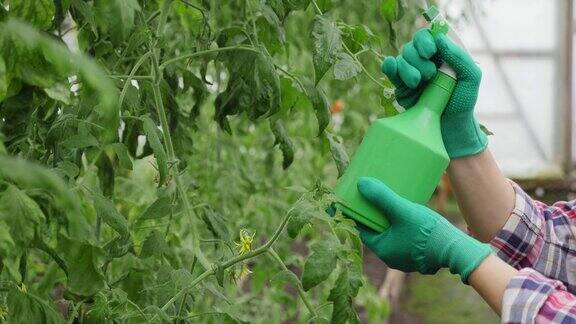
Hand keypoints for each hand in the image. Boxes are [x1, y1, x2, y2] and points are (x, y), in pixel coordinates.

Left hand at [357, 177, 490, 282]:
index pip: (362, 230)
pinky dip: (400, 224)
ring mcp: (406, 256)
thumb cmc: (427, 233)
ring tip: (387, 200)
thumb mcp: (402, 211)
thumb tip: (361, 184)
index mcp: (383, 250)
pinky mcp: (419, 253)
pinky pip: (403, 236)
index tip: (353, 200)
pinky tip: (405, 211)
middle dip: (372, 215)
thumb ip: (382, 198)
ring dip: (387, 219)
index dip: (356, 214)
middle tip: (370, 196)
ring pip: (391, 233)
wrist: (457, 249)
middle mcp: (392, 256)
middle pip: (376, 231)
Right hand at [382, 29, 486, 158]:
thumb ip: (459, 57)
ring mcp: (410, 72)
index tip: (430, 52)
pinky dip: (389, 66)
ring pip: (401, 58)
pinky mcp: (400, 85)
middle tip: (429, 75)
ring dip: (407, 68)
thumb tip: (440, 39)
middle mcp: (424, 61)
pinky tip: (392, 68)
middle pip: (411, 46)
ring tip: (417, 82)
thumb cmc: (462, 102)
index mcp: (441, 54)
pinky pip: (390, 69)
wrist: (449, 126)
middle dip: (418, 59)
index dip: (425, 40)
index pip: (428, 36)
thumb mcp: (470, 77)